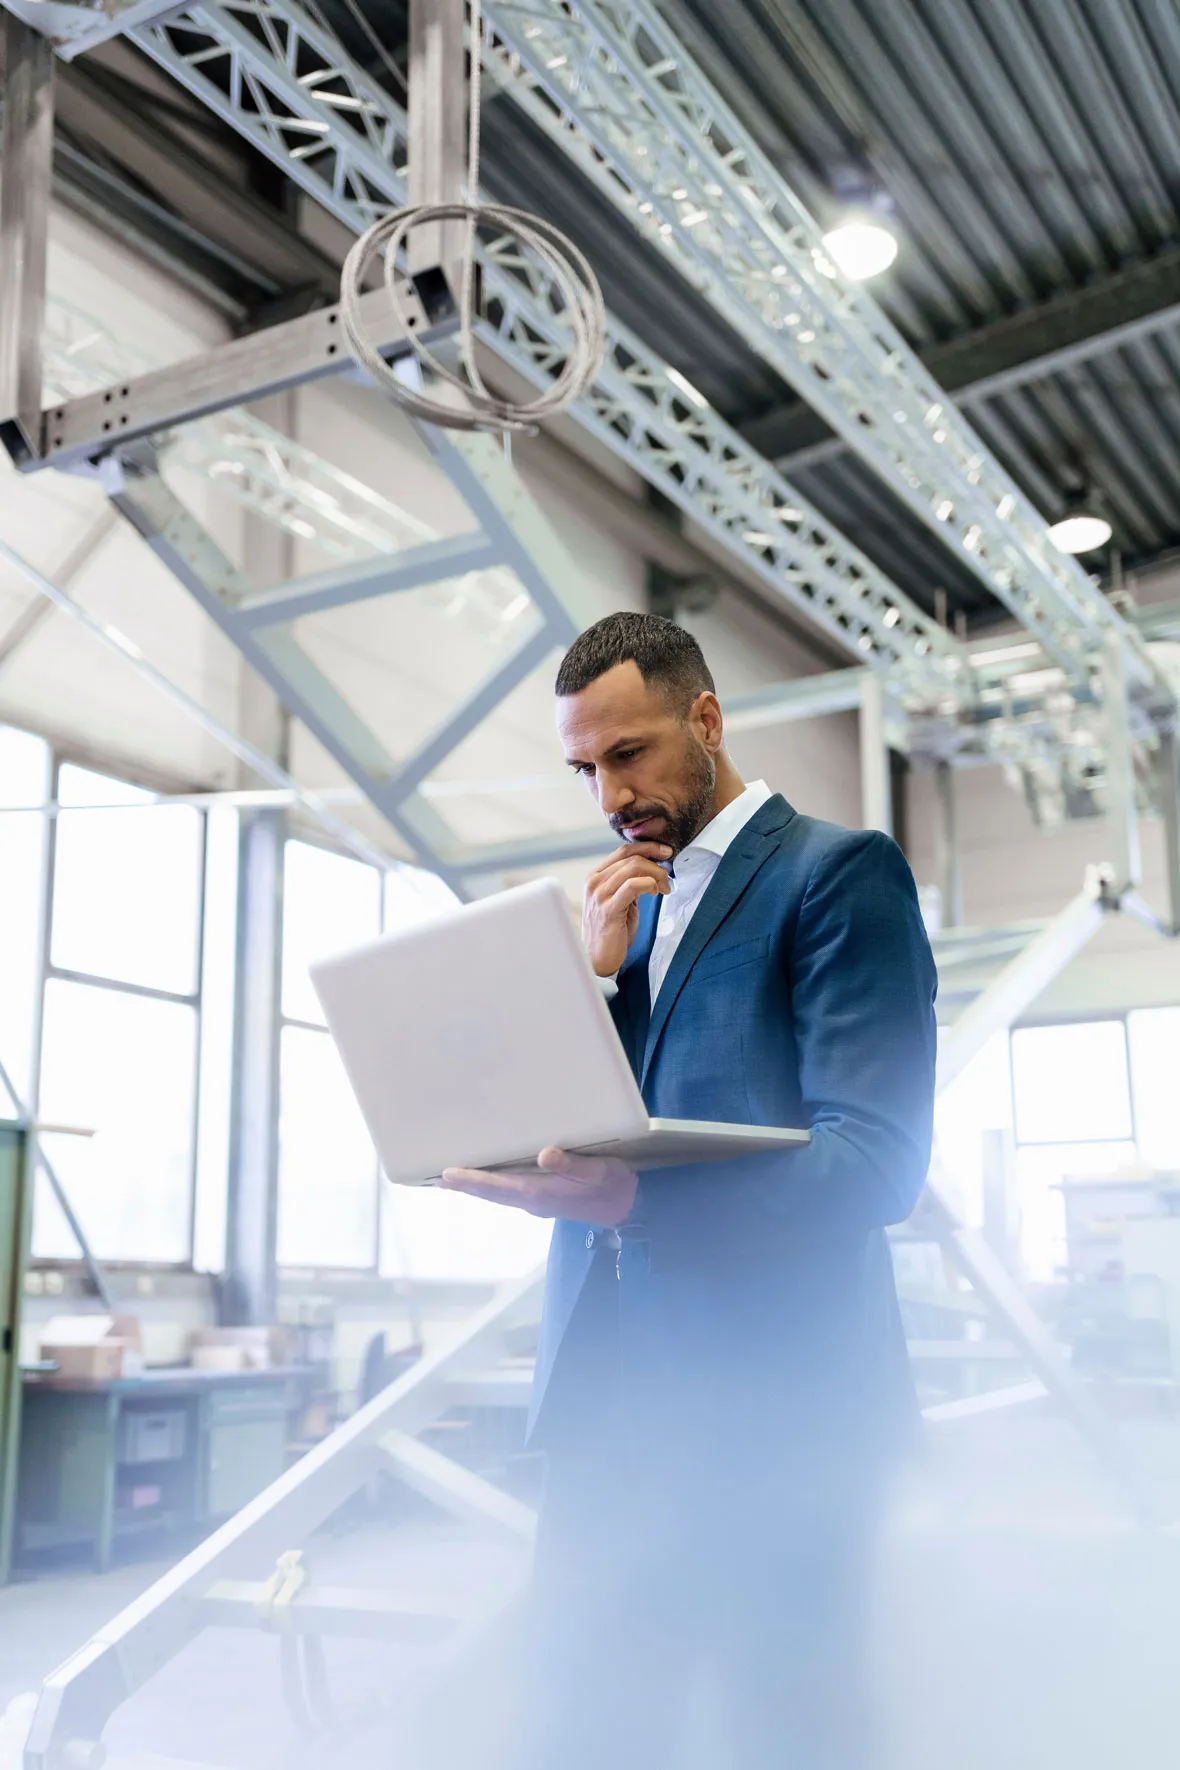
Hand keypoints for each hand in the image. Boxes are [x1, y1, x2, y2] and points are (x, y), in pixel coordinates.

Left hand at [439, 1147, 638, 1224]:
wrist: (629, 1206)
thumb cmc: (613, 1185)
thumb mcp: (597, 1171)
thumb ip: (572, 1165)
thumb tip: (544, 1155)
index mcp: (540, 1193)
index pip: (497, 1186)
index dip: (471, 1180)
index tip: (447, 1174)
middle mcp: (533, 1201)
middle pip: (491, 1192)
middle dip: (465, 1184)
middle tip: (437, 1176)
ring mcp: (537, 1202)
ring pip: (498, 1193)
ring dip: (476, 1185)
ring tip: (454, 1177)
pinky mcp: (544, 1199)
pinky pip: (509, 1192)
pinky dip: (492, 1184)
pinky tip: (488, 1177)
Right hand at [583, 841, 672, 976]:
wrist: (598, 959)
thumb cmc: (612, 931)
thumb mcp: (620, 900)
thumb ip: (629, 883)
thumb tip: (652, 868)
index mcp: (596, 876)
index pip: (624, 850)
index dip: (648, 847)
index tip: (666, 852)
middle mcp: (594, 882)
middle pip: (631, 857)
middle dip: (656, 864)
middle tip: (668, 879)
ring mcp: (599, 894)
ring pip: (634, 868)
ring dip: (656, 875)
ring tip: (664, 888)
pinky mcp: (608, 908)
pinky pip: (633, 886)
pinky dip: (649, 884)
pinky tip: (655, 893)